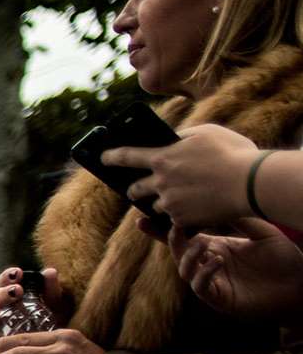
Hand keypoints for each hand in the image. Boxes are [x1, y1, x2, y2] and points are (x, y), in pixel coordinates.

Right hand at [0, 265, 72, 349]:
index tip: (18, 273)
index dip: (8, 276)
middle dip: (3, 294)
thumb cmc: (53, 320)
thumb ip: (52, 289)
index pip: (5, 282)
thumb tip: (49, 273)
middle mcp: (0, 309)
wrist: (55, 345)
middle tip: (17, 291)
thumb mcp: (56, 303)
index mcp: (12, 295)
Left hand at [113, 123, 258, 230]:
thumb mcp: (207, 133)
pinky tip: (193, 207)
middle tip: (135, 188)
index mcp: (162, 158)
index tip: (102, 158)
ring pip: (155, 205)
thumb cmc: (233, 153)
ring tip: (174, 197)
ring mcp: (169, 203)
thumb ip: (183, 136)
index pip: (127, 156)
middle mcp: (160, 182)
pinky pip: (174, 218)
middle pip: (135, 189)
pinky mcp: (180, 220)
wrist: (251, 184)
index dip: (112, 157)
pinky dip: (181, 213)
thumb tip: (171, 140)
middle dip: (133, 189)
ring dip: (161, 201)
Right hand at [174, 219, 302, 320]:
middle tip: (176, 227)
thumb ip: (242, 221)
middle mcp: (210, 264)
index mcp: (218, 247)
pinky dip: (204, 273)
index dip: (173, 229)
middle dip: (172, 241)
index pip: (189, 238)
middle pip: (179, 253)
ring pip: (186, 271)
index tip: (169, 215)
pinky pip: (201, 287)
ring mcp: (214, 282)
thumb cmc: (284, 258)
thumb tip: (219, 203)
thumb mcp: (263, 233)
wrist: (298, 283)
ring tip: (203, 244)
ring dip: (188, 257)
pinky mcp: (219, 299)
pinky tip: (218, 261)